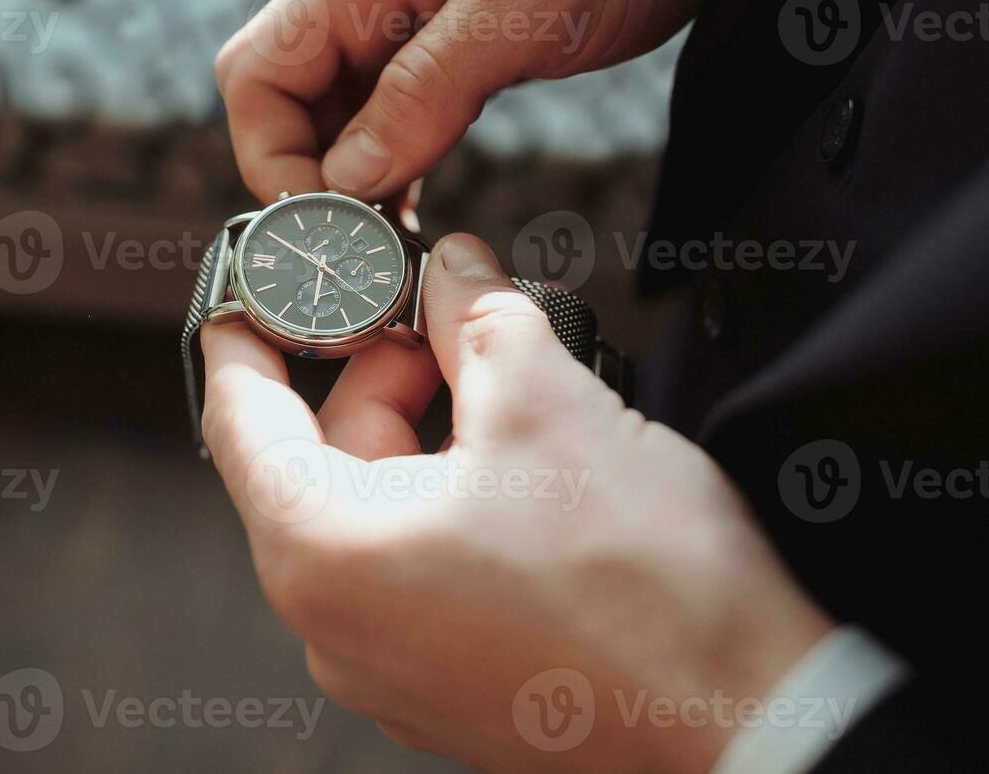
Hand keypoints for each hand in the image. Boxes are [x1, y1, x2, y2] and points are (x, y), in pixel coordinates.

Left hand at [201, 234, 830, 773]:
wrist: (749, 721)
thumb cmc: (642, 581)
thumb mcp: (547, 403)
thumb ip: (478, 317)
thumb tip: (451, 266)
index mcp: (322, 553)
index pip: (240, 417)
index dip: (253, 329)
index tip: (264, 281)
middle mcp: (332, 626)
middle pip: (319, 455)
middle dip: (385, 369)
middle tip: (450, 311)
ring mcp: (388, 666)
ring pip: (376, 506)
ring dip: (430, 429)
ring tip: (508, 382)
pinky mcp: (446, 684)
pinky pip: (415, 563)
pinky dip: (450, 496)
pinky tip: (523, 459)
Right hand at [216, 0, 765, 203]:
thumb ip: (431, 83)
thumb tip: (348, 176)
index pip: (256, 72)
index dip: (272, 158)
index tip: (330, 226)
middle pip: (283, 104)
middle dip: (306, 186)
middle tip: (361, 257)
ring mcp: (406, 27)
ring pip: (332, 123)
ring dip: (346, 190)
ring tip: (386, 254)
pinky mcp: (448, 55)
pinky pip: (386, 124)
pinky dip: (387, 176)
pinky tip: (413, 219)